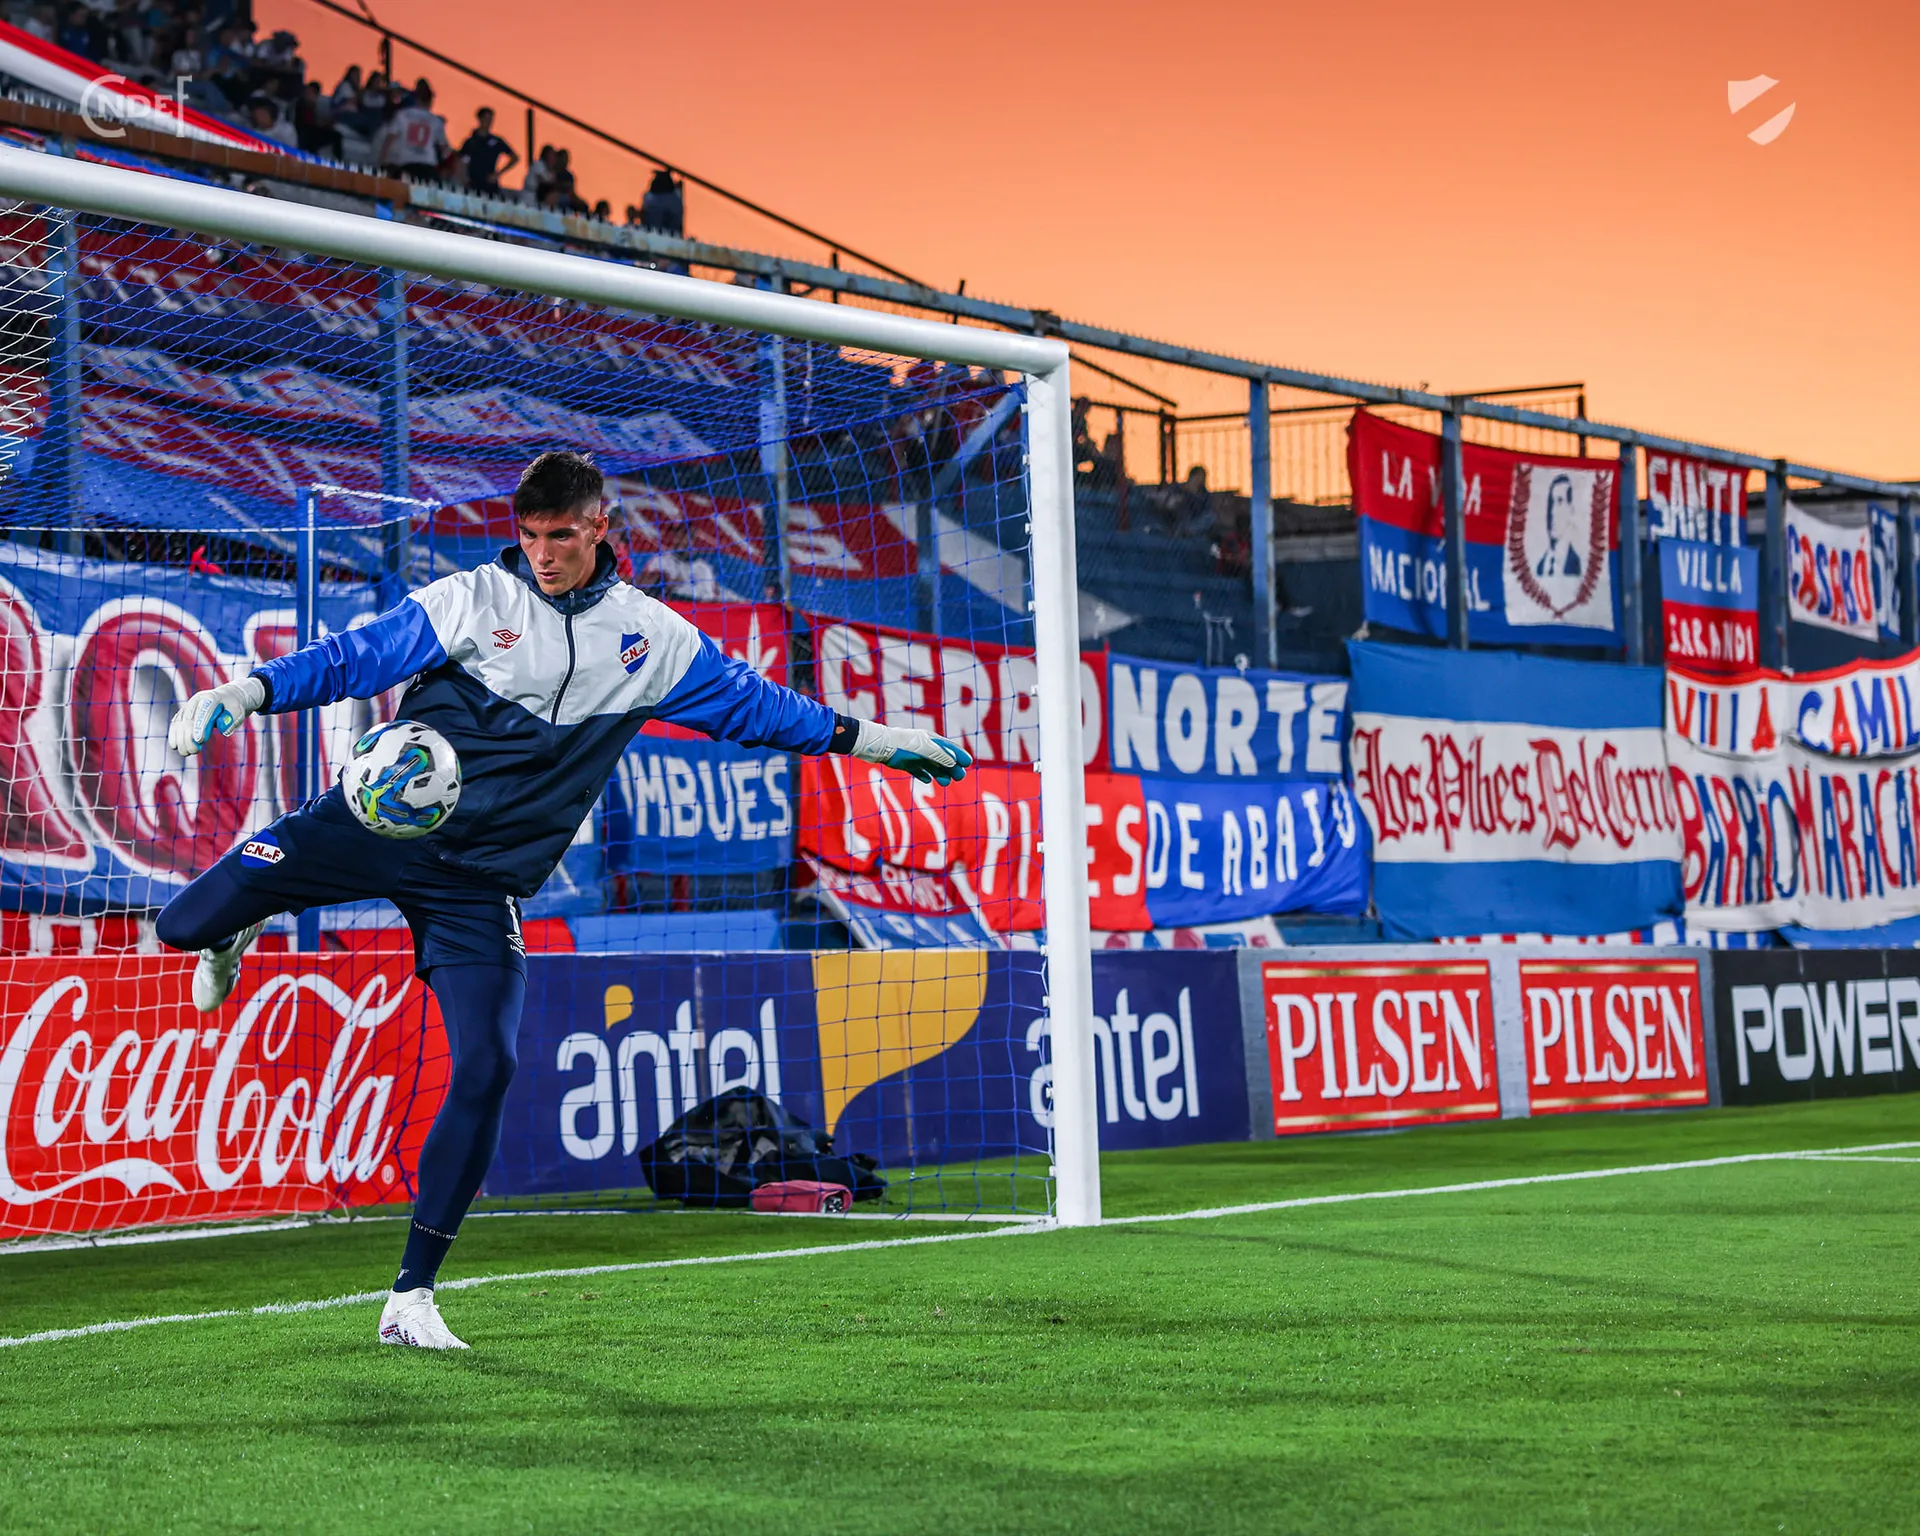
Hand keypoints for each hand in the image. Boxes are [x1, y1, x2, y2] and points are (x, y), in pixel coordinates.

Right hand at [167, 676, 266, 757]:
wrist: (227, 698)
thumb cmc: (233, 707)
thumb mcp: (239, 712)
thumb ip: (232, 720)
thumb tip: (223, 730)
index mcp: (211, 697)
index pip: (204, 712)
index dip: (200, 726)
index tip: (200, 741)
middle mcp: (196, 700)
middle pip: (189, 719)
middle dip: (189, 736)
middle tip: (194, 751)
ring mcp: (188, 706)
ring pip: (179, 722)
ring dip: (180, 739)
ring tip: (185, 752)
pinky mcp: (183, 713)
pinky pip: (175, 724)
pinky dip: (174, 735)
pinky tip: (174, 746)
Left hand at [851, 721, 972, 785]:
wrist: (878, 745)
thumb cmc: (902, 745)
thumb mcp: (923, 749)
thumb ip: (939, 755)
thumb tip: (954, 762)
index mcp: (930, 740)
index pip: (948, 747)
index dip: (959, 754)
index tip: (968, 763)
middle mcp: (923, 747)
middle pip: (941, 758)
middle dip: (952, 767)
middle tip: (960, 777)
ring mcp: (913, 755)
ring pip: (930, 765)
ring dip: (939, 773)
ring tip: (945, 783)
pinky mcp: (904, 763)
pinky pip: (916, 770)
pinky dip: (923, 775)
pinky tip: (927, 781)